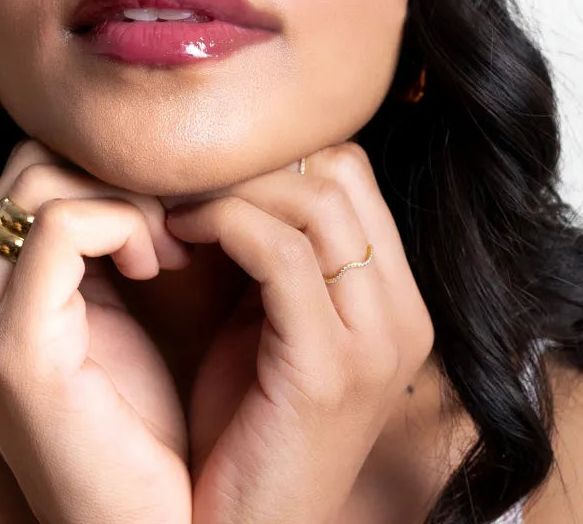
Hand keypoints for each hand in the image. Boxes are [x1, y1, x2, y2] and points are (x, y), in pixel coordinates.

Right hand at [0, 139, 193, 523]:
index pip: (25, 170)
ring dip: (124, 198)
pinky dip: (124, 225)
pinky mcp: (12, 347)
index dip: (101, 172)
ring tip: (167, 250)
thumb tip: (121, 156)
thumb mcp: (109, 308)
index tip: (161, 211)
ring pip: (40, 180)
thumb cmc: (139, 420)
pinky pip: (60, 226)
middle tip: (169, 225)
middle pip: (29, 163)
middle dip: (111, 176)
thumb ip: (92, 241)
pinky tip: (158, 266)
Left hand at [165, 142, 434, 523]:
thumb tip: (235, 166)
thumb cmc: (243, 425)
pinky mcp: (330, 371)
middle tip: (190, 181)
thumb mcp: (269, 322)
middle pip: (340, 170)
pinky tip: (180, 236)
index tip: (214, 173)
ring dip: (234, 190)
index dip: (278, 155)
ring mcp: (376, 343)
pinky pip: (281, 252)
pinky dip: (223, 224)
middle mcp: (403, 315)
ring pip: (316, 198)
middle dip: (256, 163)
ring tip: (179, 210)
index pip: (350, 170)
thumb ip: (275, 252)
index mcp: (395, 299)